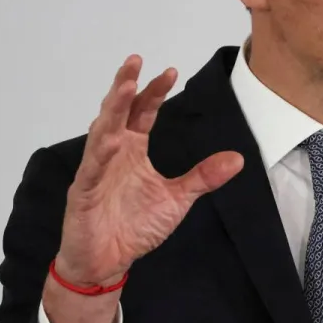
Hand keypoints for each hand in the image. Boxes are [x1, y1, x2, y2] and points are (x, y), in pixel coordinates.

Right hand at [53, 56, 243, 286]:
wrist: (108, 261)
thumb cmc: (135, 226)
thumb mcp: (177, 199)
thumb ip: (203, 177)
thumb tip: (238, 158)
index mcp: (132, 150)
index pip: (142, 113)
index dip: (153, 92)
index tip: (170, 71)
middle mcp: (112, 154)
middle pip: (117, 113)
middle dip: (126, 86)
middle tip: (136, 61)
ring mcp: (95, 171)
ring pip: (101, 133)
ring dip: (112, 109)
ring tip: (125, 86)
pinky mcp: (84, 193)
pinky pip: (92, 170)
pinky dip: (101, 153)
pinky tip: (112, 138)